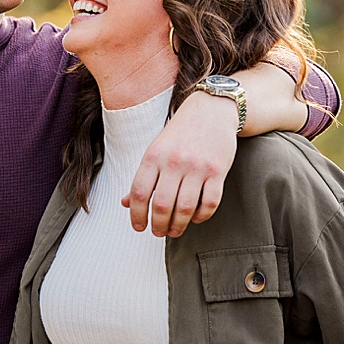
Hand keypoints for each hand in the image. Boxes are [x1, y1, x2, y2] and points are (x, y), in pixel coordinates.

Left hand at [125, 88, 235, 235]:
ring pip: (186, 208)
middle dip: (158, 225)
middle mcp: (173, 161)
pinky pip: (209, 204)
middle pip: (162, 205)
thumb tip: (126, 203)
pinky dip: (202, 216)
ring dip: (179, 225)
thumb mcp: (155, 149)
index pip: (139, 191)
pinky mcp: (217, 172)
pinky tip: (196, 218)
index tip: (138, 227)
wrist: (210, 111)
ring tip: (174, 231)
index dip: (136, 214)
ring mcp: (197, 167)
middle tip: (158, 233)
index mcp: (153, 155)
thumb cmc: (179, 133)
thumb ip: (143, 176)